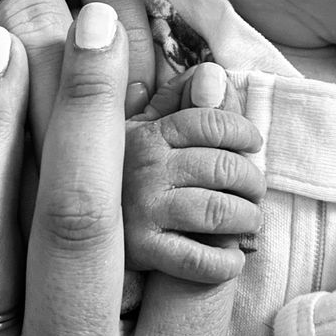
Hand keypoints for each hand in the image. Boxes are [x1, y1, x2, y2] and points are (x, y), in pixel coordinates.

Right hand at [124, 63, 265, 281]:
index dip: (243, 131)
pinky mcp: (144, 252)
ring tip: (248, 220)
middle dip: (252, 180)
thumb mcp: (144, 126)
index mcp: (148, 133)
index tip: (253, 143)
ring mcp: (143, 210)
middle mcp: (144, 168)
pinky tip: (232, 257)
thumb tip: (214, 74)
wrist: (82, 225)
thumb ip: (182, 98)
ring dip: (246, 219)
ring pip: (219, 212)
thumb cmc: (128, 170)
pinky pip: (200, 260)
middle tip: (254, 190)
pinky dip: (226, 262)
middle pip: (223, 167)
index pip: (210, 122)